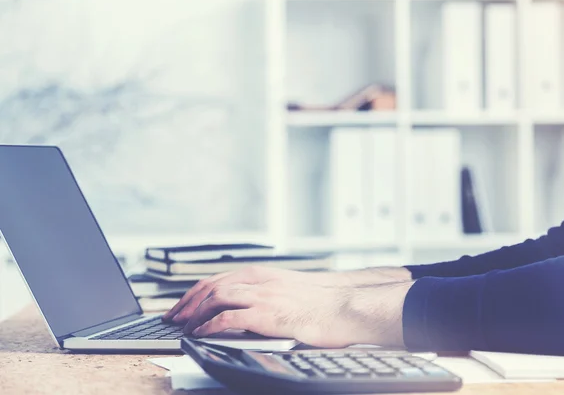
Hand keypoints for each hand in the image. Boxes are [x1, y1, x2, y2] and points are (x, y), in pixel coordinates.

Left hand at [163, 265, 411, 322]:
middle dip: (187, 301)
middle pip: (212, 285)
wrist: (346, 305)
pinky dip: (209, 324)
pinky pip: (228, 317)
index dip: (196, 291)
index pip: (220, 278)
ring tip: (182, 326)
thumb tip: (252, 306)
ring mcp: (263, 296)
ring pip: (215, 297)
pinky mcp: (267, 314)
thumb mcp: (291, 290)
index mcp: (264, 274)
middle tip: (173, 316)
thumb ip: (269, 293)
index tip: (183, 303)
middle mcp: (259, 281)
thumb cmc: (323, 301)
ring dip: (193, 312)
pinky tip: (201, 333)